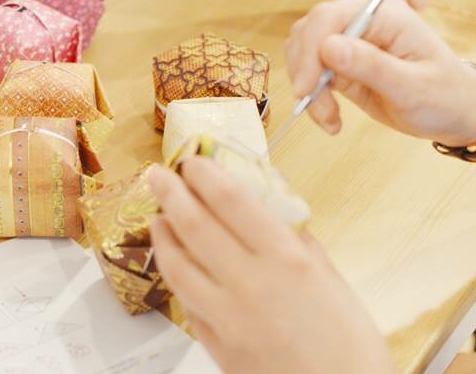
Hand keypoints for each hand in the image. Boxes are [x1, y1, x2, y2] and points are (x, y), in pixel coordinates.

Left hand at [148, 160, 395, 373]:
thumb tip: (268, 214)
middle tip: (158, 175)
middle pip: (193, 223)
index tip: (192, 160)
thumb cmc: (350, 346)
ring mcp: (224, 316)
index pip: (229, 200)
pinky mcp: (212, 343)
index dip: (203, 173)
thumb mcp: (332, 281)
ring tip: (158, 216)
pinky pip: (184, 300)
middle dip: (170, 192)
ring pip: (176, 262)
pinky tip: (174, 261)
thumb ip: (296, 243)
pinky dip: (175, 274)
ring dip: (162, 233)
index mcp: (285, 259)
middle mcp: (248, 282)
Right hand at [286, 0, 475, 145]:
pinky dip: (312, 97)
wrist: (453, 114)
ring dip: (307, 87)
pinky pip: (311, 73)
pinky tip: (330, 118)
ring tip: (328, 116)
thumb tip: (328, 47)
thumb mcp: (412, 87)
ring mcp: (350, 42)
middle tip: (315, 106)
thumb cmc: (444, 97)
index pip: (330, 17)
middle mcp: (363, 22)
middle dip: (305, 71)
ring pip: (304, 52)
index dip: (311, 49)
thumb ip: (371, 65)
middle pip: (310, 32)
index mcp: (386, 16)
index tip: (306, 87)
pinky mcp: (341, 63)